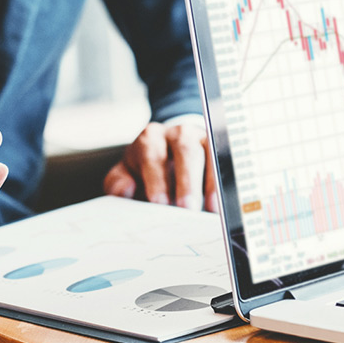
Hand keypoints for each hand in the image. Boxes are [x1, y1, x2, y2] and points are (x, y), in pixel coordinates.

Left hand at [103, 121, 218, 212]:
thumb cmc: (145, 169)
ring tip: (211, 209)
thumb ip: (118, 183)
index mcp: (150, 138)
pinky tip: (223, 202)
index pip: (152, 155)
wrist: (169, 149)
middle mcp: (177, 133)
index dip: (156, 179)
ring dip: (211, 182)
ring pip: (209, 152)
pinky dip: (224, 181)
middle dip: (187, 181)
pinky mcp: (218, 148)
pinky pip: (225, 160)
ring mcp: (201, 138)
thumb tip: (125, 191)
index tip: (160, 203)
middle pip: (185, 150)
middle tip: (187, 209)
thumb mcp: (126, 173)